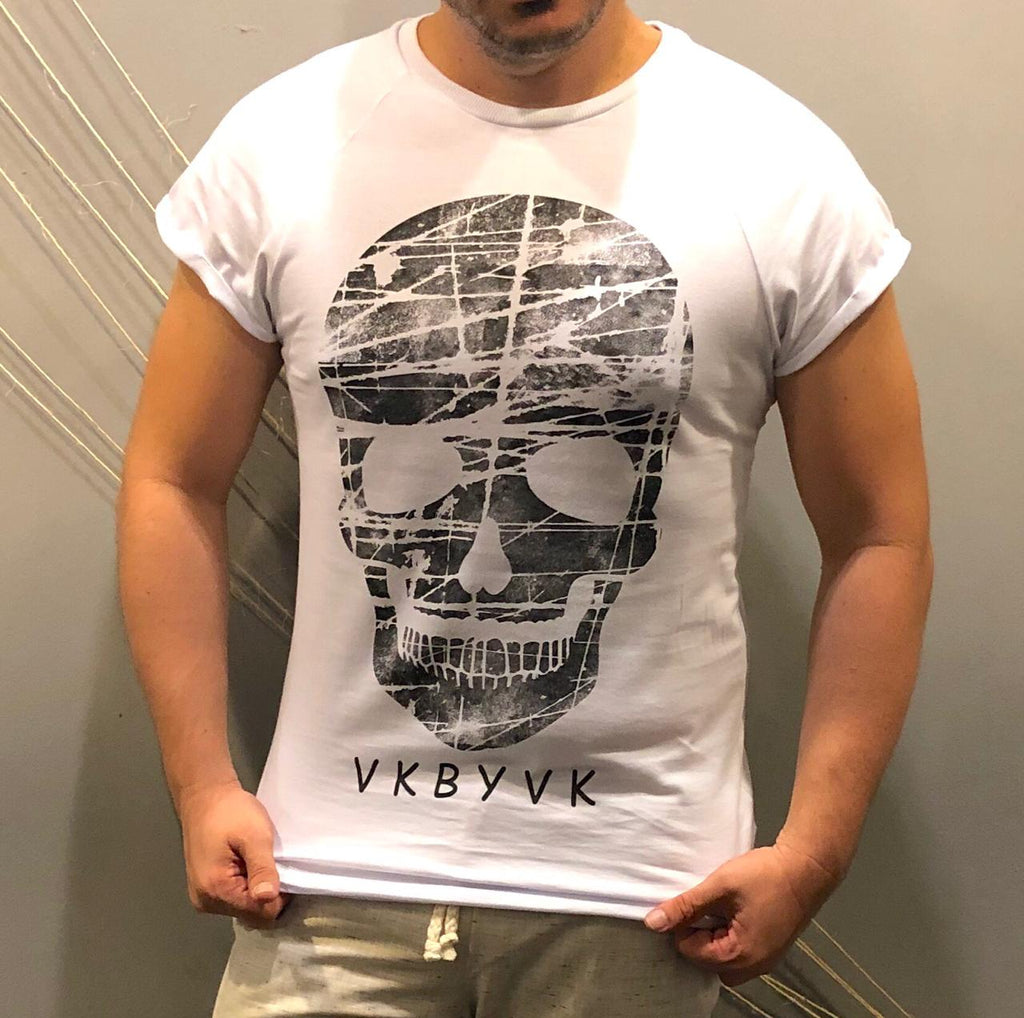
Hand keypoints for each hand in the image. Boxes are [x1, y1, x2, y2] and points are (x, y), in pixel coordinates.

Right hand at [177, 779, 292, 927]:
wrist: (205, 795)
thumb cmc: (230, 811)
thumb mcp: (254, 835)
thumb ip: (262, 868)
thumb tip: (268, 898)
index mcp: (215, 890)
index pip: (261, 913)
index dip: (280, 895)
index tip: (286, 871)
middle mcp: (206, 902)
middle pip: (252, 914)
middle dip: (268, 893)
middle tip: (273, 863)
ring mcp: (203, 897)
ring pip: (244, 907)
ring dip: (257, 888)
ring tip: (259, 860)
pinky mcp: (206, 889)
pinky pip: (235, 898)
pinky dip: (247, 885)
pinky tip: (249, 864)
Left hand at [643, 839, 843, 986]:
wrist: (808, 866)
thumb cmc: (764, 875)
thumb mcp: (719, 886)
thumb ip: (686, 906)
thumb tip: (652, 923)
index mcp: (739, 956)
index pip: (690, 953)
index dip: (683, 926)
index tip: (690, 902)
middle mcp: (754, 967)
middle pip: (707, 962)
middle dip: (698, 935)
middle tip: (705, 905)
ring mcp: (766, 960)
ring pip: (723, 959)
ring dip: (713, 936)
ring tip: (717, 907)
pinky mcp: (772, 949)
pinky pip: (740, 953)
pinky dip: (729, 936)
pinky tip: (732, 911)